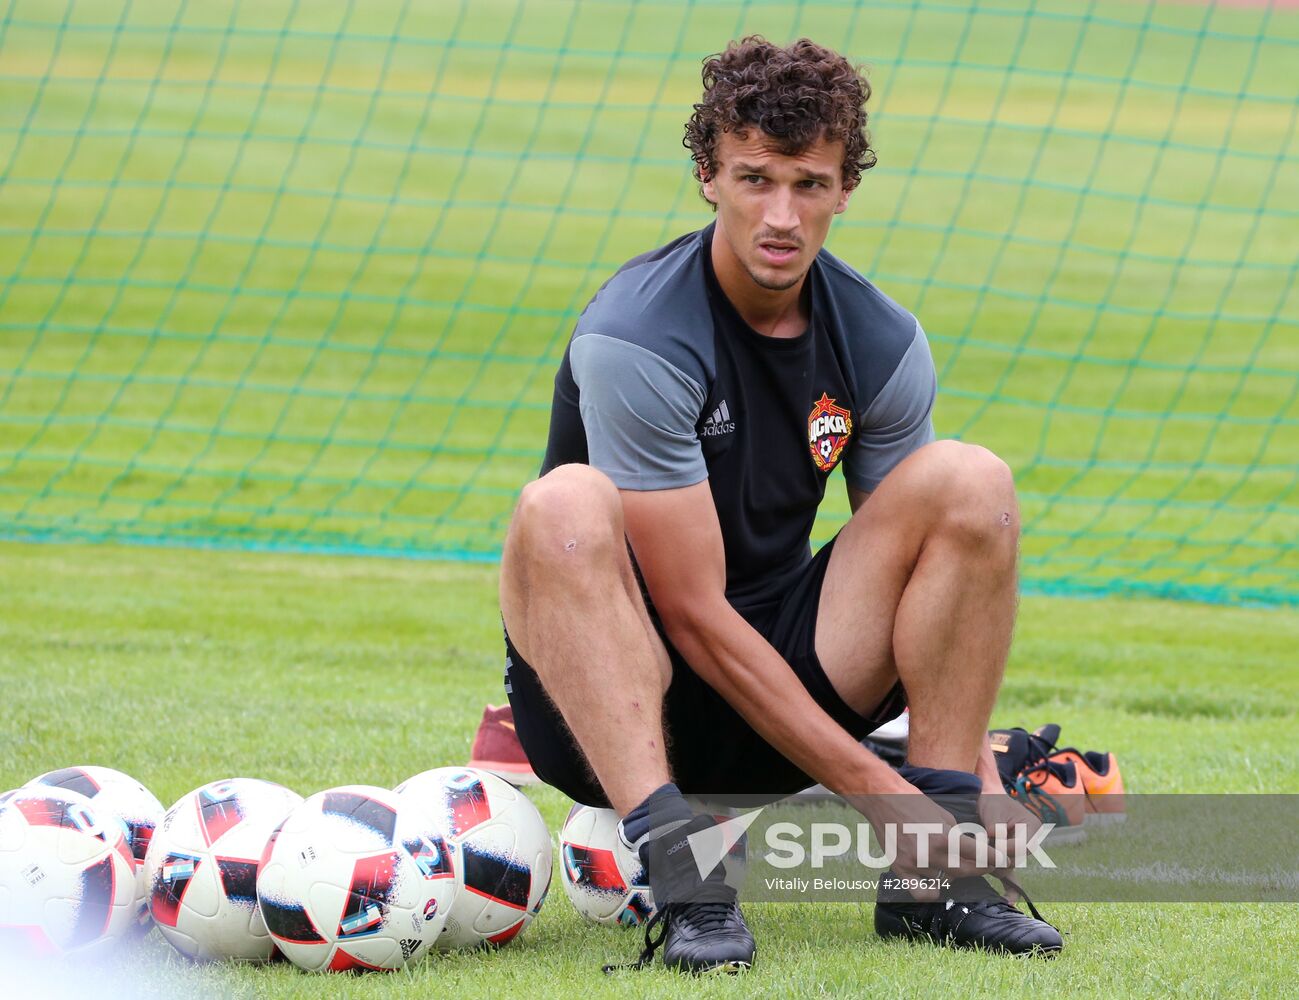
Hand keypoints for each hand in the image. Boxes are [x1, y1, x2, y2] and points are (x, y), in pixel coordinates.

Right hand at [848, 790, 1005, 900]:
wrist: (883, 800)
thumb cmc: (915, 803)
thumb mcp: (944, 815)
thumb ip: (958, 836)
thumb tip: (971, 851)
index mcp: (944, 837)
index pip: (979, 855)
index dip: (994, 859)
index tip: (1001, 860)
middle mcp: (930, 853)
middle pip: (965, 871)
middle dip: (979, 867)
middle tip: (984, 864)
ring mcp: (914, 864)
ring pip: (945, 879)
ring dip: (951, 871)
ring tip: (950, 861)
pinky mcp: (900, 869)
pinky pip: (921, 892)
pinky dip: (931, 891)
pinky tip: (934, 883)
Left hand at [978, 791, 1041, 901]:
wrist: (986, 800)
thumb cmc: (992, 801)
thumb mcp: (994, 810)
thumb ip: (996, 826)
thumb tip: (994, 839)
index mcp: (1032, 828)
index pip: (1023, 846)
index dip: (1006, 846)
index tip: (990, 838)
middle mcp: (1030, 843)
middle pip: (1015, 859)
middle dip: (996, 855)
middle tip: (980, 844)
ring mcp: (1019, 853)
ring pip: (1008, 867)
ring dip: (992, 862)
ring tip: (979, 850)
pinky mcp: (1008, 859)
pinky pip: (1012, 877)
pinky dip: (1010, 890)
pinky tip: (1007, 902)